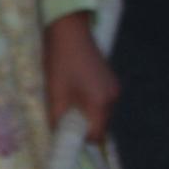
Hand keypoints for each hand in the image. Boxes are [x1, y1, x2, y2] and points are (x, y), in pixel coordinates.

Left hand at [42, 11, 118, 142]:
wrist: (70, 30)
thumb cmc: (60, 60)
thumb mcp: (55, 92)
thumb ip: (58, 117)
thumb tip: (58, 135)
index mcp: (100, 103)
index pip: (96, 135)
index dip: (80, 138)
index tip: (65, 132)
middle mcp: (112, 97)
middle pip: (100, 124)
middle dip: (82, 124)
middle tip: (62, 114)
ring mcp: (113, 87)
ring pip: (100, 111)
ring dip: (85, 111)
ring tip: (67, 96)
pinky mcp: (109, 78)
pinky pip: (101, 98)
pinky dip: (89, 100)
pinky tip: (74, 87)